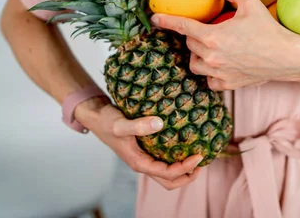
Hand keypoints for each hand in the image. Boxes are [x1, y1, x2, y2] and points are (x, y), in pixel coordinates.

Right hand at [75, 98, 203, 190]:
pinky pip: (164, 160)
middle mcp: (143, 163)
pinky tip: (185, 145)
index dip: (185, 168)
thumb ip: (138, 125)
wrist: (98, 118)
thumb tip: (160, 124)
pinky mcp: (146, 150)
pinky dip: (176, 158)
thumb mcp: (120, 123)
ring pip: (167, 173)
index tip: (198, 155)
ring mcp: (145, 158)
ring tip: (197, 156)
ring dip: (183, 170)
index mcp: (138, 163)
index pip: (166, 174)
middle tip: (202, 162)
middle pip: (168, 181)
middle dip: (187, 176)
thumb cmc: (107, 122)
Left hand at [151, 0, 298, 90]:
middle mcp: (211, 56)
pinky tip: (218, 66)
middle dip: (193, 36)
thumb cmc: (268, 29)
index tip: (155, 18)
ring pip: (195, 64)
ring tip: (208, 48)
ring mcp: (218, 72)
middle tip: (204, 30)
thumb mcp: (250, 3)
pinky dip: (209, 74)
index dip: (166, 21)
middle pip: (190, 44)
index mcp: (213, 36)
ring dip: (198, 55)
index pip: (182, 27)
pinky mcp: (227, 84)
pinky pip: (209, 80)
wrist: (285, 57)